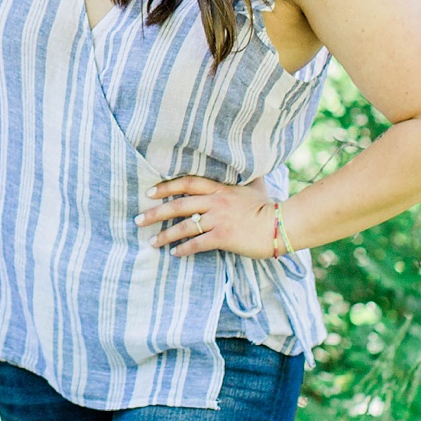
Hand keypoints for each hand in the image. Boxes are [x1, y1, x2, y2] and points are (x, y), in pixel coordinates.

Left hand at [136, 175, 278, 257]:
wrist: (281, 223)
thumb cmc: (269, 206)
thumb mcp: (254, 187)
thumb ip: (243, 179)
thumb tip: (247, 166)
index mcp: (220, 188)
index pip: (187, 183)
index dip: (167, 187)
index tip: (150, 192)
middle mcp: (215, 202)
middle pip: (178, 205)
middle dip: (155, 213)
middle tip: (139, 219)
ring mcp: (218, 219)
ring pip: (184, 226)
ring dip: (165, 235)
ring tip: (152, 242)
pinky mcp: (223, 237)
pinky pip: (197, 243)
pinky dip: (184, 249)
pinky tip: (174, 253)